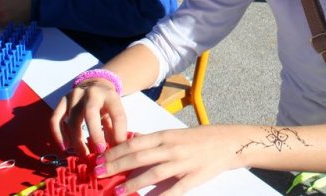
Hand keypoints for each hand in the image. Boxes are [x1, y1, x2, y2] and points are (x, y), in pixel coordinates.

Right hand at [51, 79, 127, 155]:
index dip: (118, 132)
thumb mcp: (115, 112)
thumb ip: (115, 129)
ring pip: (72, 119)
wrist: (95, 84)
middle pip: (91, 113)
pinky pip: (56, 119)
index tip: (116, 147)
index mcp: (110, 95)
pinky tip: (64, 147)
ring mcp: (75, 95)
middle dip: (95, 134)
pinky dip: (58, 134)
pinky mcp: (62, 100)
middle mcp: (92, 93)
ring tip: (83, 154)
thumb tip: (116, 150)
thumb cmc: (106, 104)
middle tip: (98, 152)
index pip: (117, 114)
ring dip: (77, 140)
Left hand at [96, 125, 244, 194]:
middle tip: (97, 173)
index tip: (99, 159)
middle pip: (138, 157)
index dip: (115, 151)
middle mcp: (172, 147)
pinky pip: (173, 190)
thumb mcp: (174, 134)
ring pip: (153, 173)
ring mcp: (183, 163)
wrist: (228, 143)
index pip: (134, 143)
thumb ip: (154, 142)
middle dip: (116, 166)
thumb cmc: (199, 138)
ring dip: (133, 183)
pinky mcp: (193, 178)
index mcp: (166, 135)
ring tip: (117, 191)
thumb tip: (131, 145)